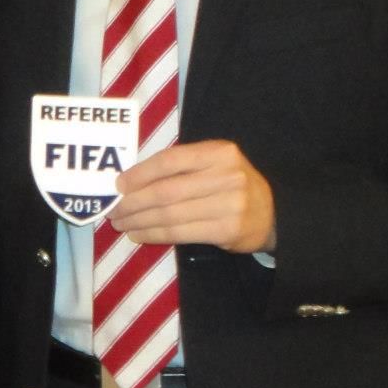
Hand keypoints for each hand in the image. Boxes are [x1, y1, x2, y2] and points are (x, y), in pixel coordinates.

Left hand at [109, 139, 275, 253]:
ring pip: (170, 214)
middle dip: (133, 202)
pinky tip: (139, 235)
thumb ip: (181, 167)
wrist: (274, 213)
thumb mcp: (214, 165)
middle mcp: (226, 175)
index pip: (170, 161)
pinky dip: (154, 234)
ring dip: (139, 221)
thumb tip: (130, 181)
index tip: (118, 185)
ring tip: (121, 224)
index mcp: (219, 152)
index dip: (139, 174)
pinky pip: (180, 233)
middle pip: (166, 191)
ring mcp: (229, 204)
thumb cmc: (232, 185)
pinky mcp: (227, 230)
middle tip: (113, 210)